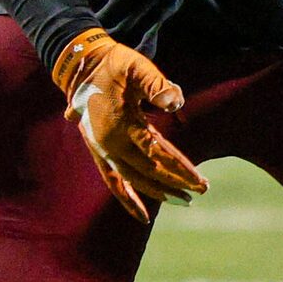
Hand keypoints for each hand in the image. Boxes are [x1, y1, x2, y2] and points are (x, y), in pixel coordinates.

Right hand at [50, 27, 207, 222]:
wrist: (80, 67)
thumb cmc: (113, 65)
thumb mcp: (136, 67)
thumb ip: (156, 84)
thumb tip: (176, 102)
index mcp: (120, 125)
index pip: (157, 153)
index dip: (180, 167)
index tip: (200, 180)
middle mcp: (110, 144)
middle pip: (149, 171)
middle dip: (176, 182)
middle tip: (202, 189)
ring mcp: (103, 152)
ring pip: (133, 181)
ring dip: (158, 193)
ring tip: (184, 201)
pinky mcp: (100, 154)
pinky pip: (113, 183)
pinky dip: (128, 200)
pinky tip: (143, 216)